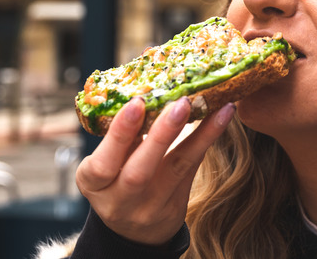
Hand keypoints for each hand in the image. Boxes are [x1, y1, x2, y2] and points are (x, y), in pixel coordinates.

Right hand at [75, 96, 234, 244]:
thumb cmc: (117, 179)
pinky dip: (208, 140)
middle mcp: (119, 201)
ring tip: (216, 106)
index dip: (120, 134)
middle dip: (161, 135)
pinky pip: (193, 169)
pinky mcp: (176, 208)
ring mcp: (149, 208)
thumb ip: (122, 135)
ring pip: (176, 170)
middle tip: (181, 103)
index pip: (103, 164)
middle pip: (139, 172)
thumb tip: (148, 88)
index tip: (137, 102)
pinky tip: (223, 116)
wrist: (134, 229)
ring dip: (199, 135)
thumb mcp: (108, 161)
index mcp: (93, 183)